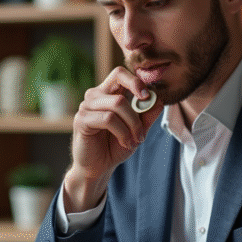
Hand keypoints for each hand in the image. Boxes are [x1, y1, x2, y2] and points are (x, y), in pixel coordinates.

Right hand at [64, 67, 163, 210]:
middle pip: (119, 79)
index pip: (120, 73)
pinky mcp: (81, 120)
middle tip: (144, 126)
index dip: (136, 80)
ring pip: (117, 103)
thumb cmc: (115, 146)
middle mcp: (95, 95)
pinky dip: (122, 132)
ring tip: (135, 140)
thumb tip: (160, 99)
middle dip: (138, 100)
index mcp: (108, 93)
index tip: (147, 96)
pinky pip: (108, 118)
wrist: (98, 168)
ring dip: (132, 124)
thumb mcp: (137, 130)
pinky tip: (125, 143)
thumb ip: (147, 115)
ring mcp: (86, 106)